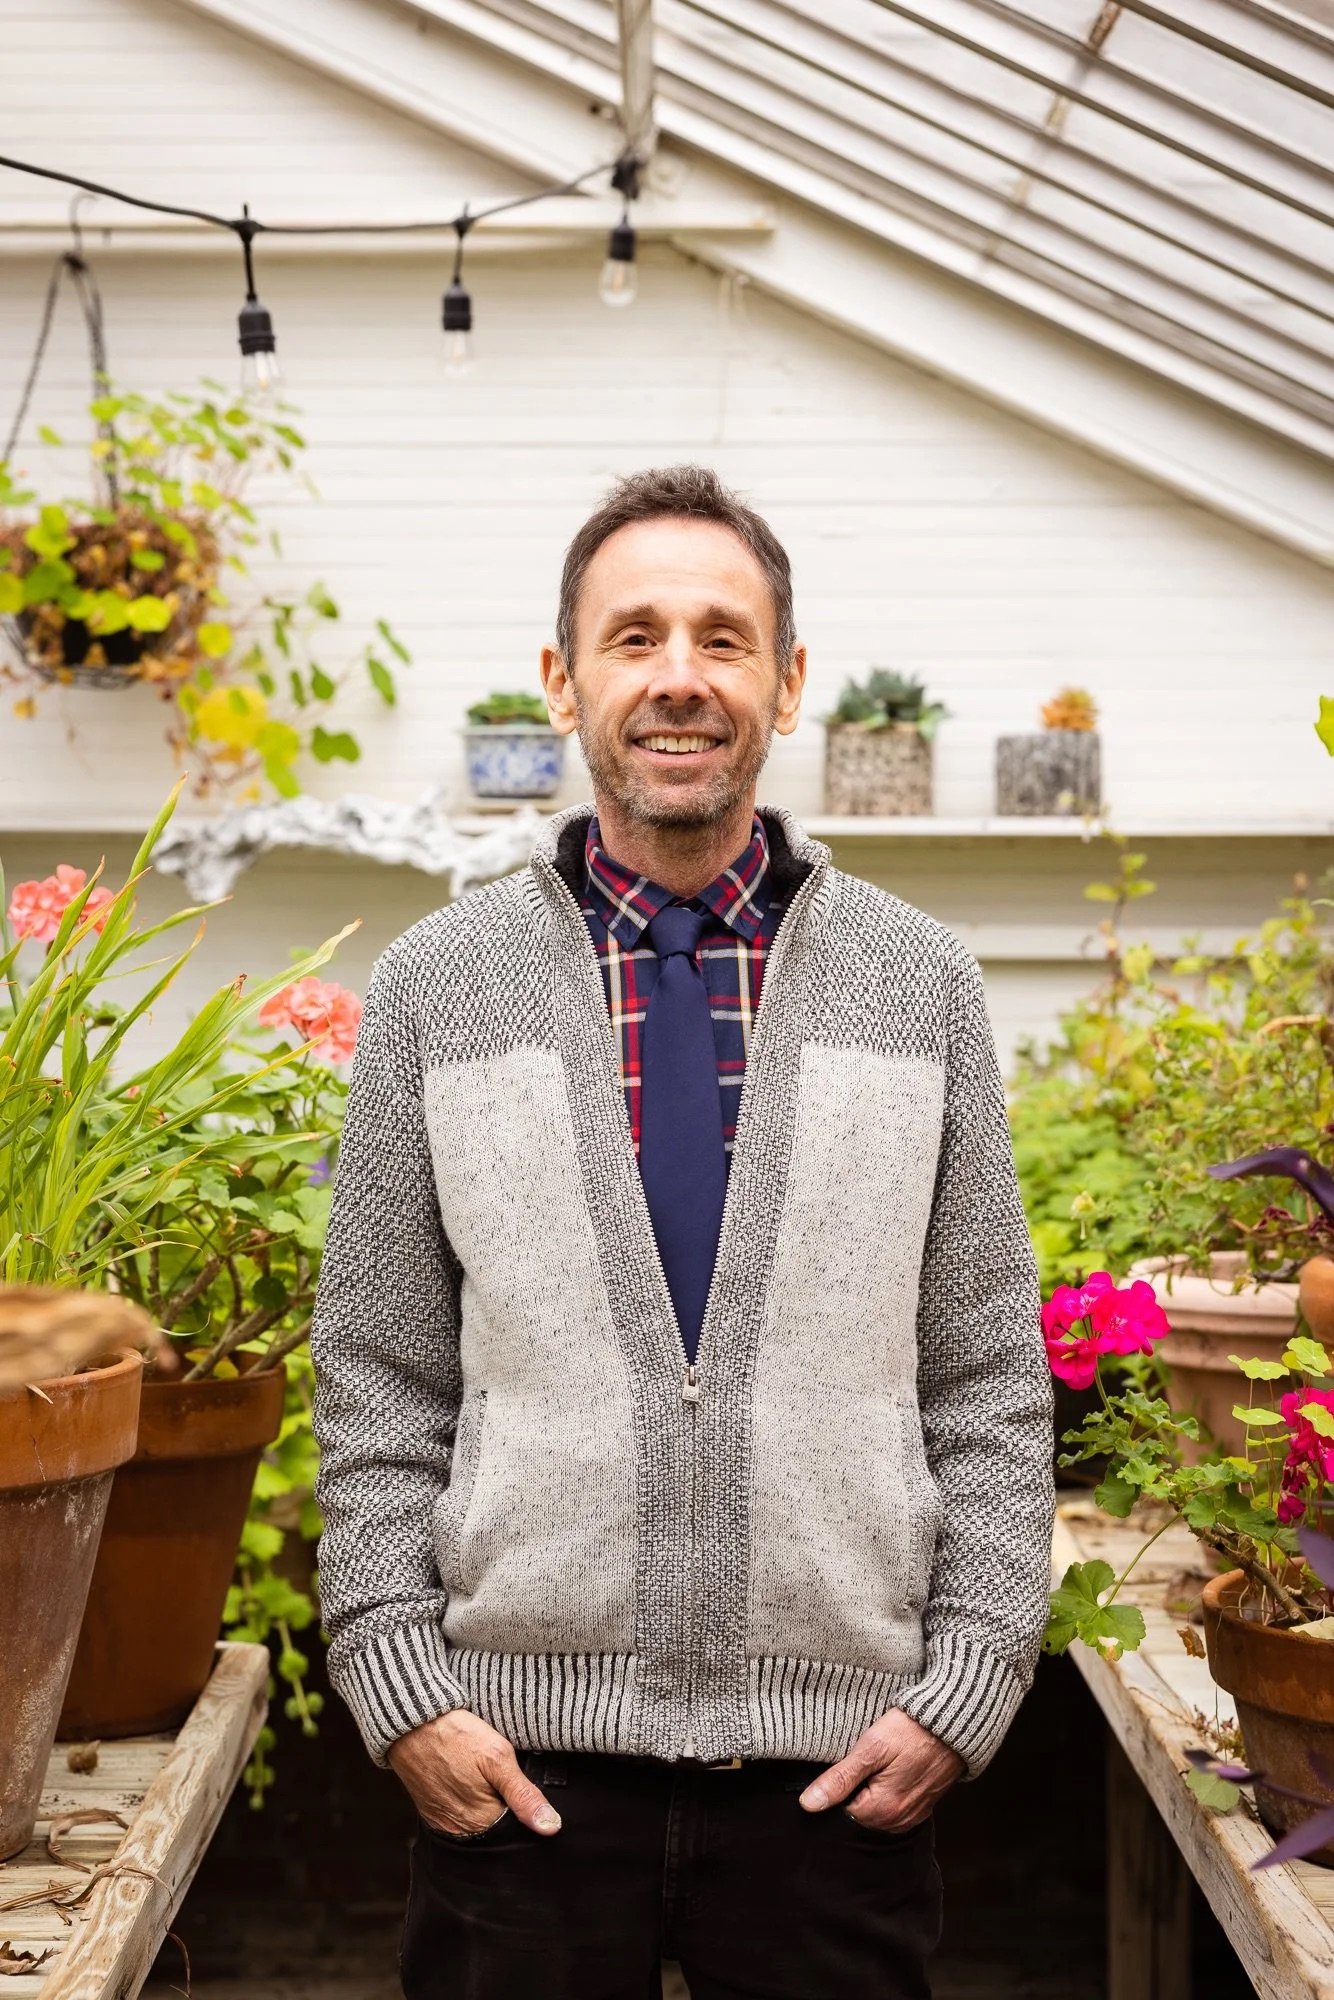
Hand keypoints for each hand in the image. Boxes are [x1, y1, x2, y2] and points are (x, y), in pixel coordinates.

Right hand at [388, 1709, 561, 1836]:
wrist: (411, 1722)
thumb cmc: (456, 1736)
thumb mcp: (498, 1757)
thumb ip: (525, 1795)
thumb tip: (551, 1828)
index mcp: (480, 1822)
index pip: (516, 1830)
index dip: (525, 1809)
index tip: (523, 1788)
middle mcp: (460, 1831)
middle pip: (496, 1829)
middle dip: (505, 1808)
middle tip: (501, 1777)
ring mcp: (443, 1822)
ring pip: (478, 1822)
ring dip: (486, 1804)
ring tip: (483, 1776)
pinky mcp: (431, 1812)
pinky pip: (458, 1815)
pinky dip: (468, 1802)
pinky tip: (468, 1780)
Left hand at [798, 1708, 964, 1833]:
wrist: (954, 1723)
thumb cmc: (911, 1731)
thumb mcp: (870, 1749)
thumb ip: (839, 1779)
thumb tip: (808, 1804)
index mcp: (881, 1811)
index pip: (840, 1811)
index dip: (838, 1786)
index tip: (847, 1764)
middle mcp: (898, 1821)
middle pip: (859, 1812)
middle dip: (855, 1789)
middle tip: (865, 1759)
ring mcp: (913, 1815)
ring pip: (876, 1810)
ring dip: (872, 1790)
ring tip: (880, 1761)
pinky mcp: (923, 1806)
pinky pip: (894, 1806)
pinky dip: (888, 1791)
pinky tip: (892, 1768)